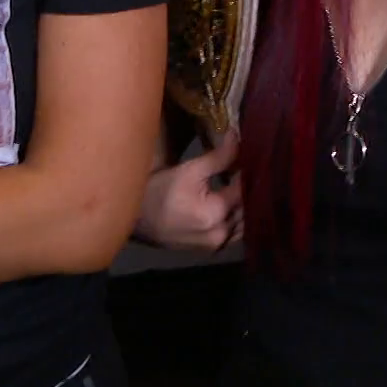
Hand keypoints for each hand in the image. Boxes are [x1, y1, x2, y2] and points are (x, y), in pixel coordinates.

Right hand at [135, 132, 241, 252]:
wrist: (136, 219)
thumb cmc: (159, 191)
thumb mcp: (189, 170)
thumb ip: (219, 157)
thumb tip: (238, 137)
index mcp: (216, 214)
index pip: (245, 189)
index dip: (248, 171)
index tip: (250, 156)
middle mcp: (220, 234)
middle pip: (247, 208)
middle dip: (248, 188)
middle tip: (247, 169)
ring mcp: (216, 245)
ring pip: (242, 222)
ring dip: (243, 205)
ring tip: (239, 185)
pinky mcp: (210, 249)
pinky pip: (232, 233)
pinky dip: (235, 219)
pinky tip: (231, 204)